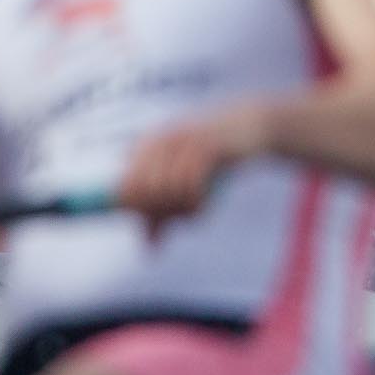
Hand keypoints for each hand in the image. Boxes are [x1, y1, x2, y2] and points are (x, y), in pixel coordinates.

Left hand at [116, 105, 272, 227]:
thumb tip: (150, 248)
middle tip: (182, 216)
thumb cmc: (213, 157)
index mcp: (145, 146)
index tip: (162, 218)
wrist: (249, 126)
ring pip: (168, 192)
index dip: (139, 211)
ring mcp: (182, 144)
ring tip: (195, 211)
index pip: (125, 188)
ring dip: (183, 210)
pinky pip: (192, 187)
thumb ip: (165, 213)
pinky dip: (197, 204)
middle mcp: (159, 143)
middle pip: (145, 193)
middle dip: (164, 212)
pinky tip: (204, 205)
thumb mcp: (184, 183)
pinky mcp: (207, 149)